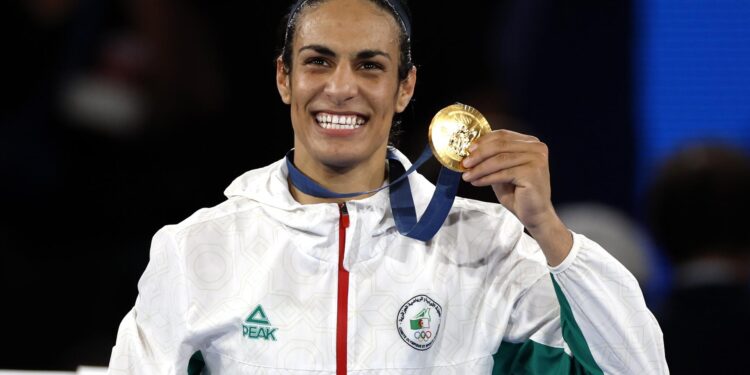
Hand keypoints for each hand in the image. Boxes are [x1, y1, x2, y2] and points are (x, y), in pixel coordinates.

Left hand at [460, 130, 571, 264]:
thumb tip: (470, 152)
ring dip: (480, 168)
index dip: (483, 141)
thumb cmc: (518, 193)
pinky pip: (503, 173)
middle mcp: (537, 148)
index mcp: (531, 143)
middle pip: (500, 145)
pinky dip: (486, 178)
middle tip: (464, 164)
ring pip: (499, 159)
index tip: (468, 150)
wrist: (534, 214)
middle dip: (478, 155)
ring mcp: (537, 159)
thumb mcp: (502, 170)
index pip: (503, 135)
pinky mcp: (532, 173)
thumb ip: (492, 159)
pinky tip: (476, 182)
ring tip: (467, 176)